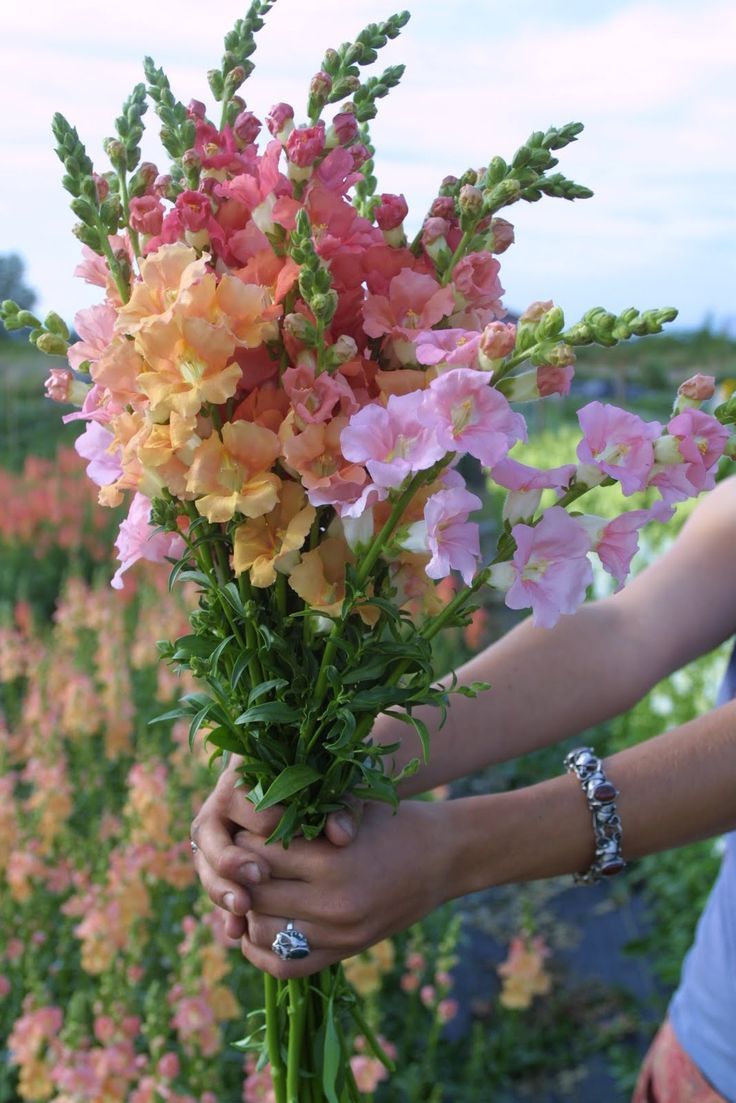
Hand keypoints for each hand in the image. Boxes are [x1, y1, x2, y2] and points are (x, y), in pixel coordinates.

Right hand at [190, 760, 359, 939]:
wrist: (312, 793)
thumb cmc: (325, 786)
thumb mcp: (335, 789)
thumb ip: (341, 806)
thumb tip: (342, 836)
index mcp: (242, 775)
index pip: (243, 797)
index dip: (264, 817)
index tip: (288, 833)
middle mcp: (220, 806)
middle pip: (209, 833)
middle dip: (230, 859)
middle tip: (258, 876)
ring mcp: (216, 837)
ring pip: (206, 864)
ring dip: (221, 888)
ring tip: (243, 907)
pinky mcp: (220, 864)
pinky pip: (216, 886)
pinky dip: (225, 909)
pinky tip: (237, 931)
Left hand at [233, 798, 452, 978]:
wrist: (442, 858)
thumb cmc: (393, 822)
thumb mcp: (351, 808)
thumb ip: (304, 816)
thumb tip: (248, 832)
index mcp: (332, 861)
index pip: (260, 856)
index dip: (243, 842)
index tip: (242, 831)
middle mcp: (333, 904)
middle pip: (257, 896)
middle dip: (239, 878)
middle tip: (236, 862)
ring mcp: (339, 935)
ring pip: (264, 933)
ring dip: (246, 913)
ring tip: (245, 890)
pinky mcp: (345, 953)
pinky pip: (286, 966)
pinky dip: (261, 952)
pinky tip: (254, 928)